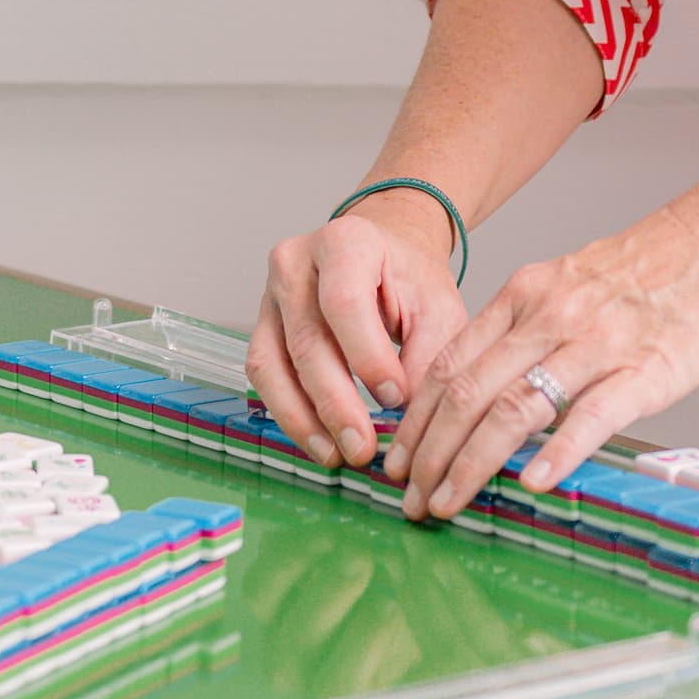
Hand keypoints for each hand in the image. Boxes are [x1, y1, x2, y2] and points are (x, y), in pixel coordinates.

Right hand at [249, 193, 466, 470]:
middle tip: (363, 449)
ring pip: (272, 362)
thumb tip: (406, 416)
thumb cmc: (410, 279)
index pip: (344, 303)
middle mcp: (296, 261)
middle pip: (306, 340)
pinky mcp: (261, 323)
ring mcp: (270, 292)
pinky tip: (317, 439)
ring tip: (335, 455)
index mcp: (345, 243)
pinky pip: (263, 373)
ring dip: (302, 417)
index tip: (396, 399)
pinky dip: (288, 412)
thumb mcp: (437, 307)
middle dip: (335, 404)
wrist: (383, 252)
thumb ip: (427, 356)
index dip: (366, 357)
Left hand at [384, 149, 698, 520]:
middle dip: (429, 453)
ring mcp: (594, 344)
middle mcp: (547, 317)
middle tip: (410, 498)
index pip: (449, 365)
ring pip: (514, 408)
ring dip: (472, 463)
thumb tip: (486, 389)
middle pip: (467, 392)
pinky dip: (558, 453)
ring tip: (449, 502)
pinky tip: (534, 485)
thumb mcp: (566, 284)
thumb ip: (526, 331)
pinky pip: (591, 415)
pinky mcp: (644, 369)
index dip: (416, 419)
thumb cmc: (647, 273)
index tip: (397, 460)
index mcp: (523, 296)